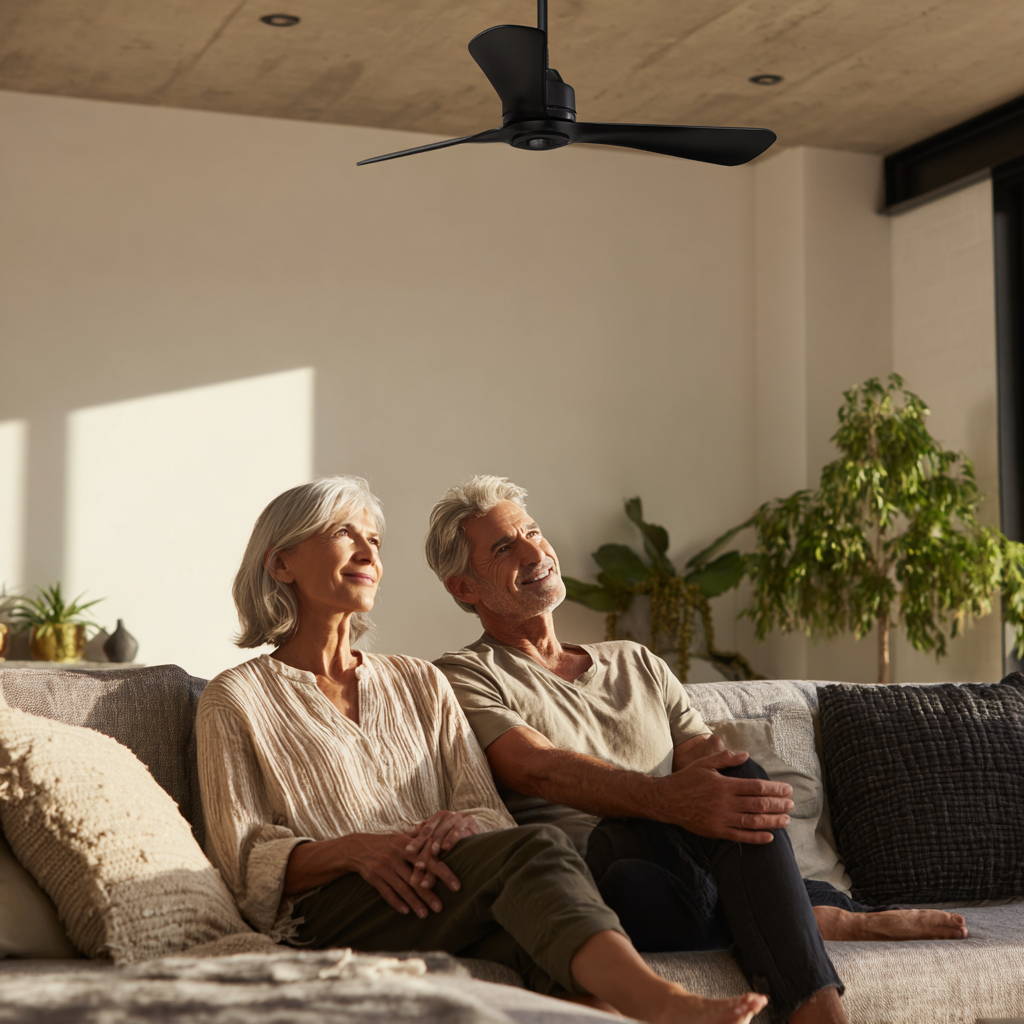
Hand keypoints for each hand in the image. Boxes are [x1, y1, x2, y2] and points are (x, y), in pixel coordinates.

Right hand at [338, 832, 448, 918]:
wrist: (357, 847)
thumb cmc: (386, 843)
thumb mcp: (401, 837)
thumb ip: (420, 839)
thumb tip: (440, 836)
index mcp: (406, 845)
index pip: (429, 859)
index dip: (443, 873)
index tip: (456, 886)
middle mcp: (395, 855)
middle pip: (415, 877)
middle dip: (429, 894)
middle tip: (440, 907)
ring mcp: (384, 866)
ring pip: (402, 888)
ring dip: (414, 903)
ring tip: (425, 914)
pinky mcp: (373, 876)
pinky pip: (386, 892)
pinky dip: (396, 902)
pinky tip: (406, 911)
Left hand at [408, 810, 483, 856]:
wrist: (480, 825)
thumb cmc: (456, 832)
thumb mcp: (441, 832)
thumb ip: (425, 836)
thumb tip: (406, 846)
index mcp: (438, 817)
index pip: (425, 830)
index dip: (416, 841)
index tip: (407, 852)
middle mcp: (447, 816)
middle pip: (433, 835)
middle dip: (425, 852)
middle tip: (418, 866)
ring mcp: (459, 819)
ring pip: (443, 833)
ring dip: (436, 846)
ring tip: (430, 856)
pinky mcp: (470, 824)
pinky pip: (459, 831)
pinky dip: (451, 839)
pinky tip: (446, 848)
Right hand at [656, 746, 793, 842]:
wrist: (667, 800)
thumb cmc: (686, 779)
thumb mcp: (704, 763)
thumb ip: (725, 758)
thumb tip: (746, 754)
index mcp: (724, 784)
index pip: (756, 787)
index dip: (775, 789)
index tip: (787, 789)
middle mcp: (725, 802)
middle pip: (758, 804)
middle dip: (778, 805)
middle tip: (791, 804)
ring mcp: (721, 819)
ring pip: (753, 821)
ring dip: (772, 821)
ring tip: (786, 820)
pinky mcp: (716, 831)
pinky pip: (740, 837)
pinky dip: (756, 838)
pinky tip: (770, 837)